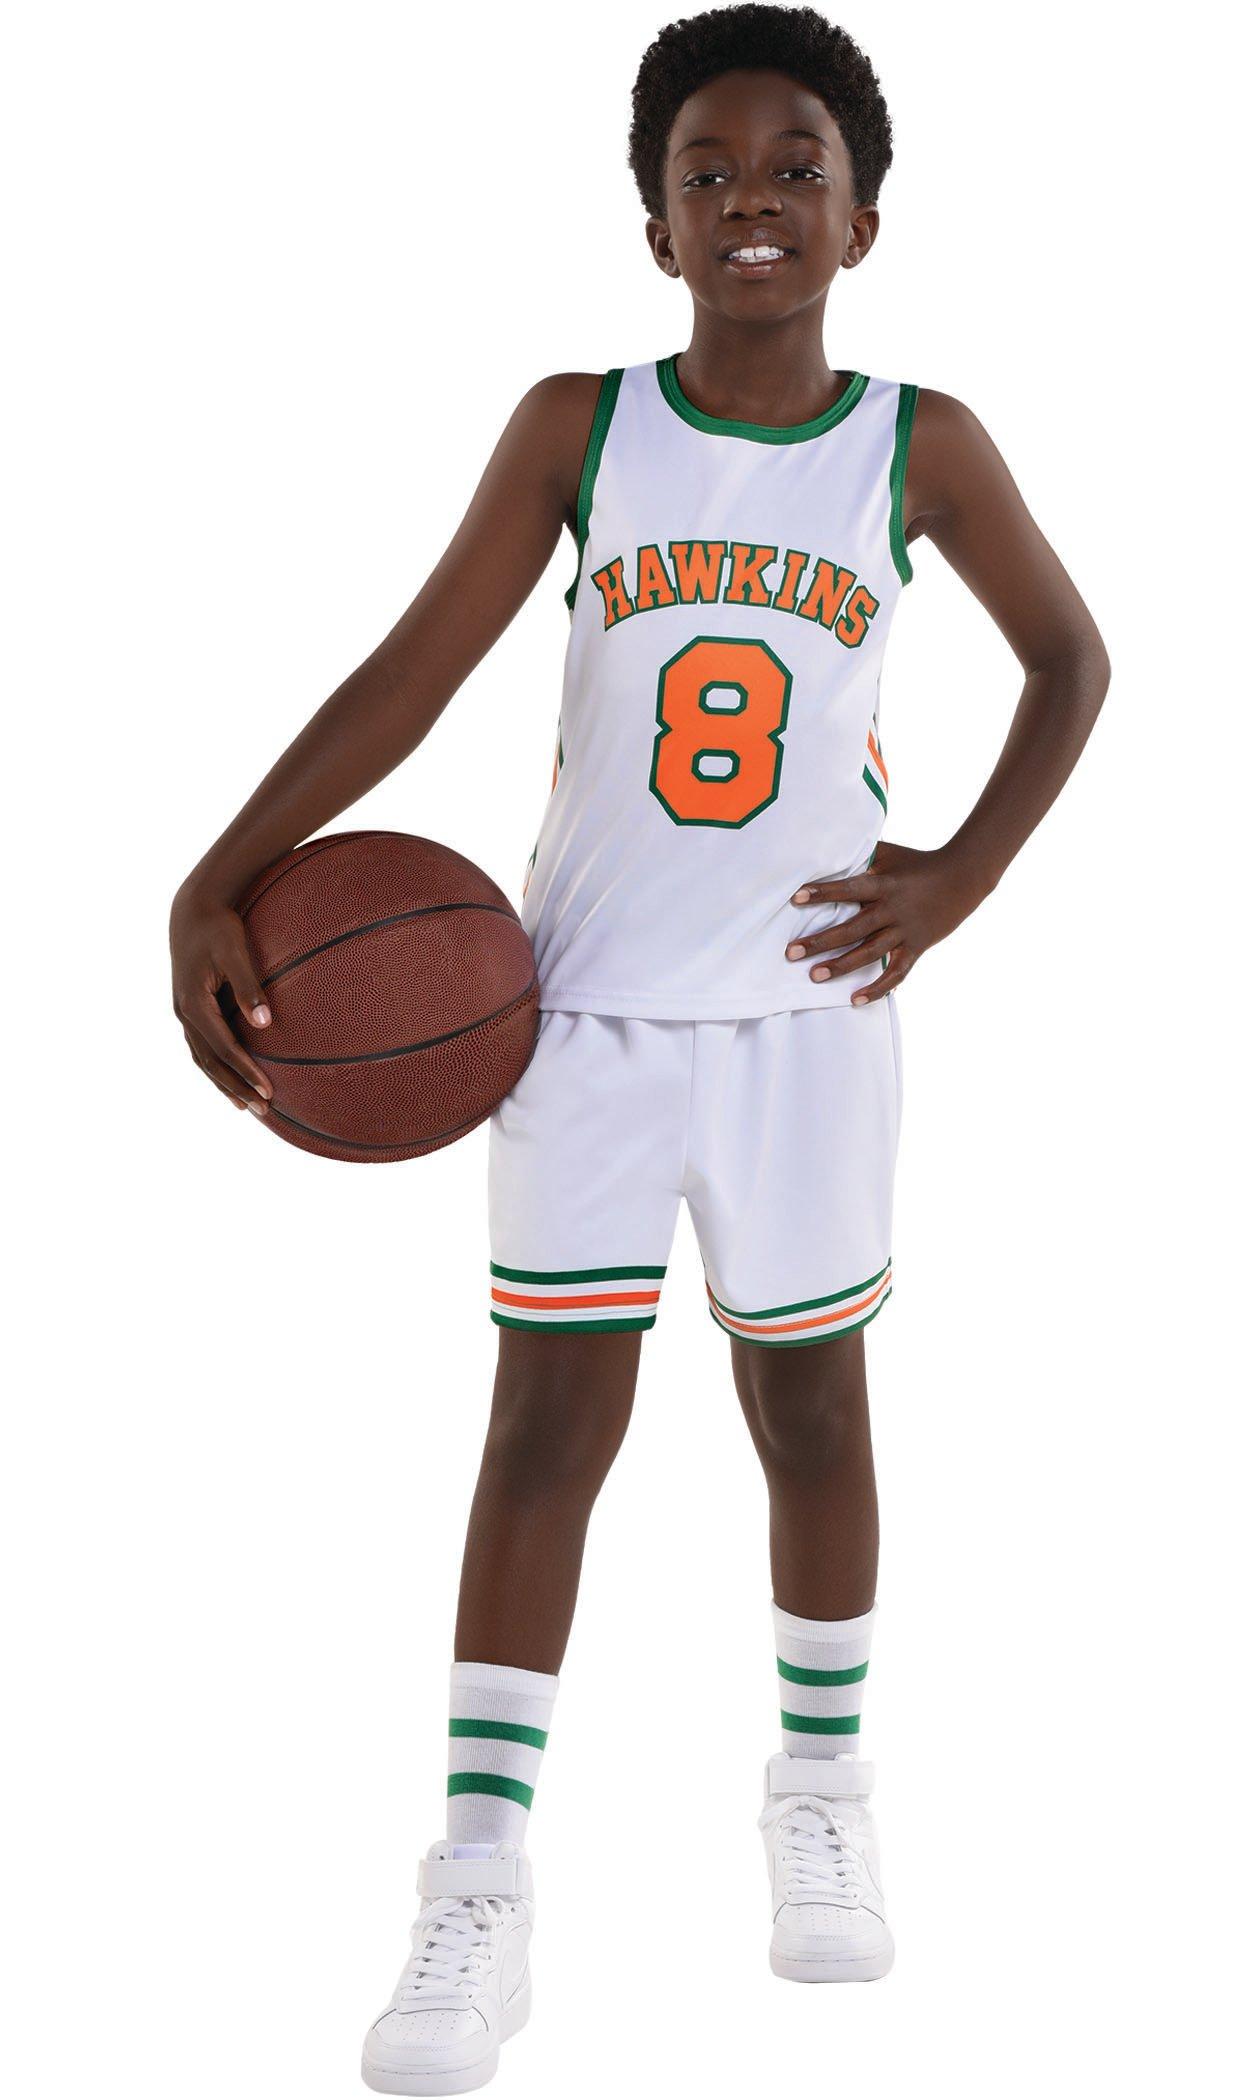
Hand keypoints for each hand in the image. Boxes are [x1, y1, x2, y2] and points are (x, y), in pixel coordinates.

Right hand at [170, 882, 273, 1111]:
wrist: (193, 910)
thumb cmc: (217, 928)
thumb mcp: (234, 953)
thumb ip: (248, 988)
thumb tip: (265, 1023)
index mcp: (194, 1004)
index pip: (224, 1048)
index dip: (246, 1071)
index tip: (268, 1091)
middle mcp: (184, 1013)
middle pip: (211, 1062)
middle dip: (236, 1087)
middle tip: (263, 1110)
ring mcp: (184, 1013)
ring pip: (202, 1059)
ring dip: (224, 1083)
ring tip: (245, 1106)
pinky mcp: (189, 1009)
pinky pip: (201, 1048)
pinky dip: (215, 1067)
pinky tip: (229, 1078)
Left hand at [785, 841, 988, 1002]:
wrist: (963, 877)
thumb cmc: (919, 863)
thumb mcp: (890, 854)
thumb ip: (862, 856)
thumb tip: (829, 850)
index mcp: (884, 884)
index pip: (849, 888)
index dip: (823, 893)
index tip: (796, 897)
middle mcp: (892, 910)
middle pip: (853, 928)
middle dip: (820, 941)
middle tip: (791, 952)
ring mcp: (905, 931)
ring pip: (870, 953)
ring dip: (841, 966)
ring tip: (814, 975)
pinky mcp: (916, 947)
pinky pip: (897, 973)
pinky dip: (878, 988)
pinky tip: (855, 999)